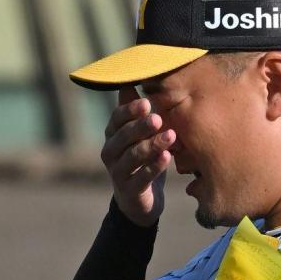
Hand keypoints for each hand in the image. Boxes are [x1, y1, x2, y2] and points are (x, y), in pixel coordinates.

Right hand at [101, 86, 174, 226]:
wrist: (141, 201)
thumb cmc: (142, 160)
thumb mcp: (140, 134)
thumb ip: (136, 111)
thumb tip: (133, 78)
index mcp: (112, 135)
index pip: (117, 118)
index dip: (130, 110)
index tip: (146, 102)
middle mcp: (110, 152)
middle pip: (123, 136)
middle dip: (141, 126)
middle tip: (159, 118)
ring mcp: (118, 173)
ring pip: (133, 156)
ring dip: (152, 145)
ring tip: (170, 136)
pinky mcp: (130, 191)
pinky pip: (142, 177)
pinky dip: (154, 167)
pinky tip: (167, 158)